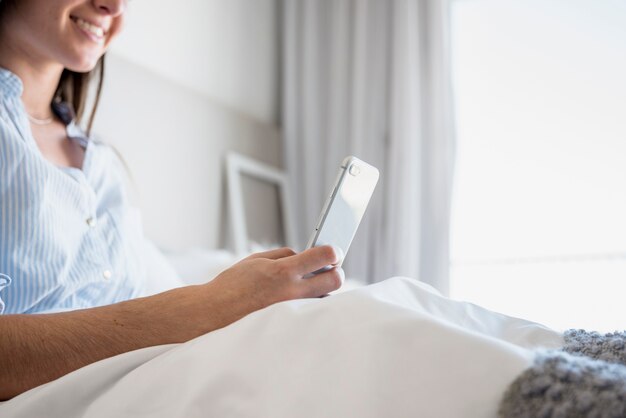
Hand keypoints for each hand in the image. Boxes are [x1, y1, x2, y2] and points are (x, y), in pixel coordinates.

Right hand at [206, 246, 343, 317]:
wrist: (214, 314)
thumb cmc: (232, 285)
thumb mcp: (256, 260)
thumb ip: (283, 255)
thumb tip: (304, 255)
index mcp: (283, 271)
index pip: (324, 256)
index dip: (333, 251)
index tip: (333, 251)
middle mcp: (292, 292)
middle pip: (335, 280)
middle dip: (336, 271)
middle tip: (329, 268)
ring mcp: (293, 310)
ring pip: (326, 298)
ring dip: (323, 289)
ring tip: (309, 285)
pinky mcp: (290, 324)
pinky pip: (311, 311)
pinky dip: (311, 303)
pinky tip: (300, 299)